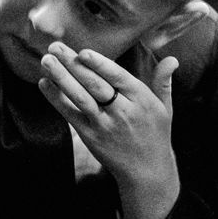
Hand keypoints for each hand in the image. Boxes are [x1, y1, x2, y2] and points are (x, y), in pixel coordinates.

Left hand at [36, 43, 180, 218]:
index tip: (83, 52)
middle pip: (94, 84)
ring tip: (46, 60)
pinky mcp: (90, 136)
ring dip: (61, 78)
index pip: (118, 77)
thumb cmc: (156, 135)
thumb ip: (163, 82)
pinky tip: (45, 83)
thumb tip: (172, 60)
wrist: (147, 171)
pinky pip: (70, 115)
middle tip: (55, 46)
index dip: (100, 65)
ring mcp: (104, 125)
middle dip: (73, 64)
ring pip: (80, 98)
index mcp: (141, 99)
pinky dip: (56, 99)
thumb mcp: (165, 108)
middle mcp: (122, 111)